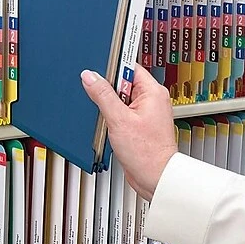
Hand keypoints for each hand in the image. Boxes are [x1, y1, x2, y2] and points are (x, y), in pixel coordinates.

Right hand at [80, 64, 176, 201]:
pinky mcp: (139, 124)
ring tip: (111, 119)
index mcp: (152, 91)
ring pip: (120, 98)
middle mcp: (151, 99)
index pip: (129, 66)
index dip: (112, 67)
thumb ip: (102, 95)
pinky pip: (121, 112)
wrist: (155, 178)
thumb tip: (90, 76)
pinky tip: (111, 126)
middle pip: (122, 82)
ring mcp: (145, 112)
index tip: (99, 70)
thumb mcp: (118, 119)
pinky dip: (113, 117)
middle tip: (106, 104)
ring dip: (110, 106)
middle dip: (108, 91)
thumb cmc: (146, 153)